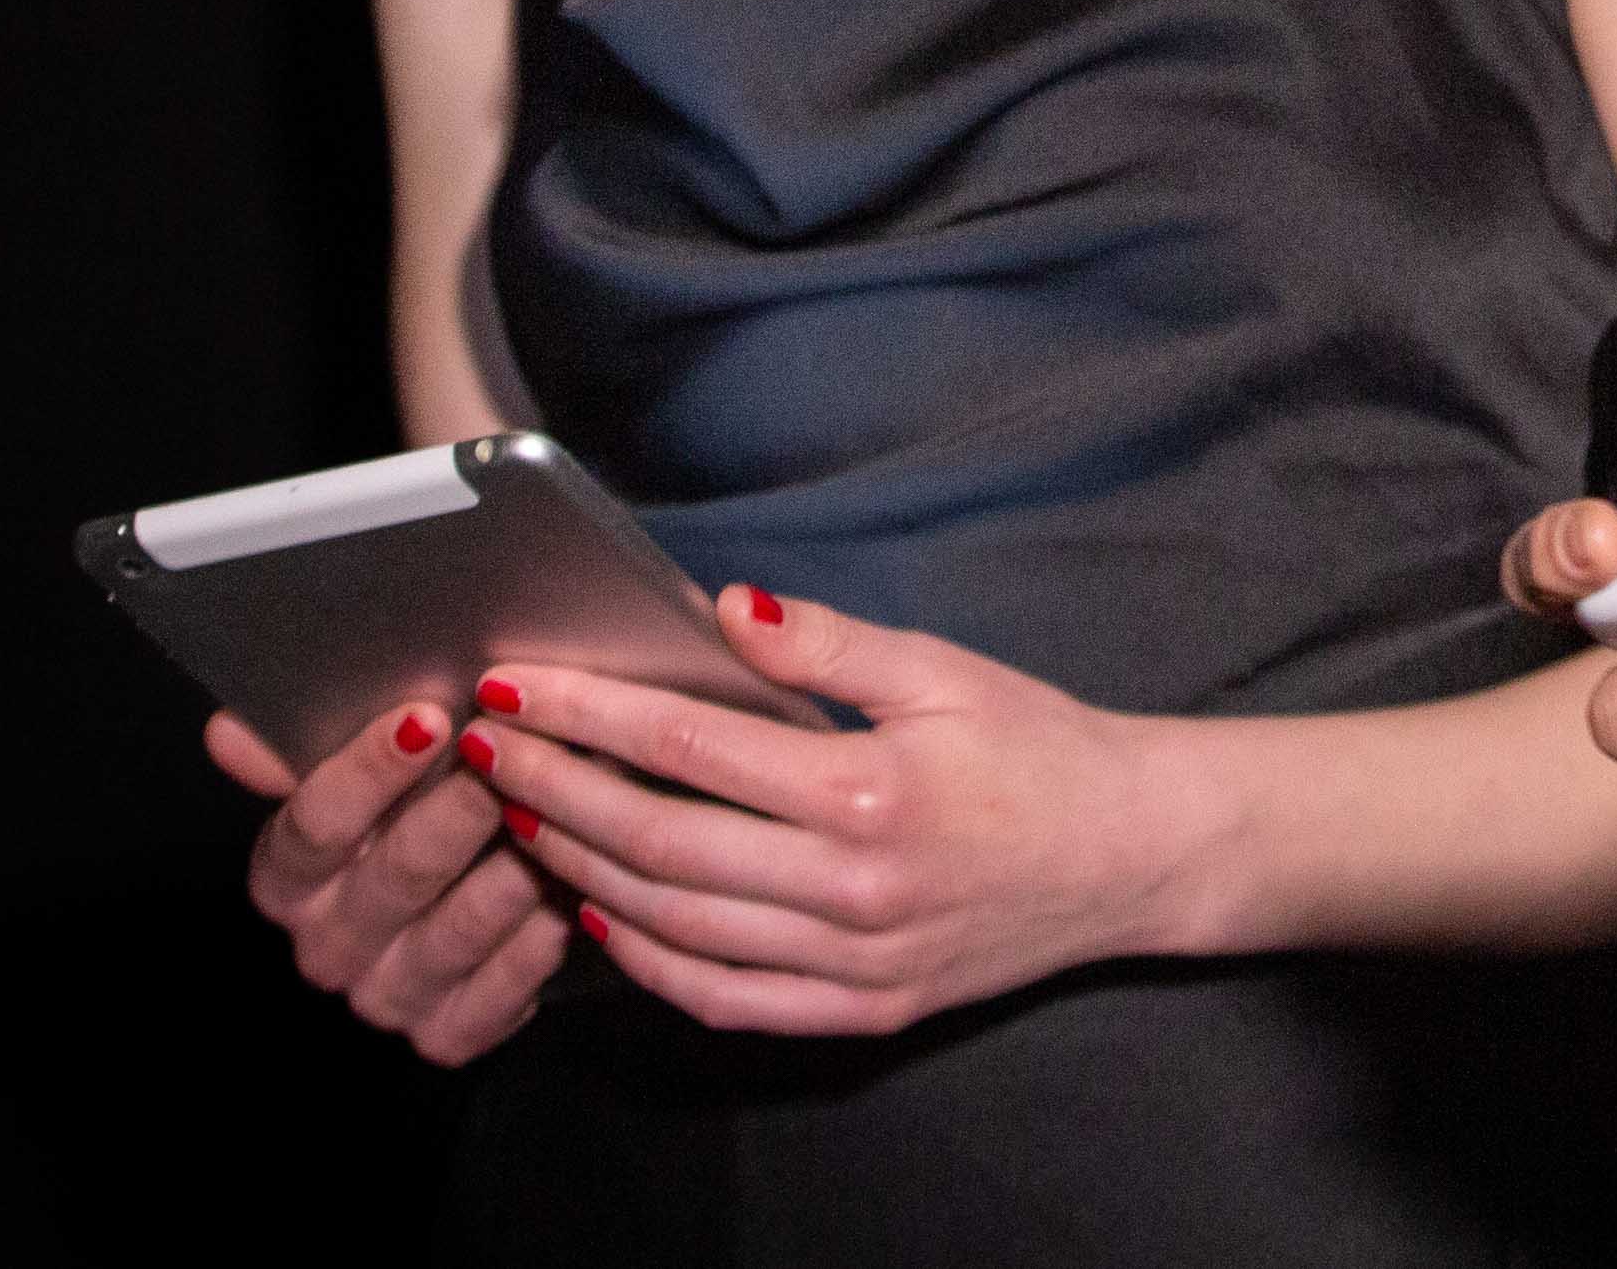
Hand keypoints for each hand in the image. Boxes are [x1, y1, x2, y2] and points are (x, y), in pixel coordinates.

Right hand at [211, 699, 564, 1062]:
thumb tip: (229, 731)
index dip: (370, 770)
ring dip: (516, 866)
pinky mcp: (447, 1035)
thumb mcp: (354, 773)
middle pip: (397, 874)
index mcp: (287, 879)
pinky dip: (542, 936)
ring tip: (560, 812)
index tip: (431, 716)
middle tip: (518, 760)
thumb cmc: (407, 811)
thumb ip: (294, 750)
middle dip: (462, 810)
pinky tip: (576, 891)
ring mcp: (387, 997)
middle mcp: (326, 947)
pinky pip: (502, 989)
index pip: (314, 825)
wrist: (456, 902)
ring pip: (460, 927)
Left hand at [465, 586, 1213, 1037]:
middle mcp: (850, 891)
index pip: (687, 747)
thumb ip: (829, 645)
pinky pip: (724, 1000)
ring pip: (675, 926)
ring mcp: (851, 963)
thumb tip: (725, 607)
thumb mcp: (946, 669)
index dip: (586, 714)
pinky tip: (603, 912)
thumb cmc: (1040, 748)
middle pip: (658, 843)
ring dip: (581, 868)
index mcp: (869, 793)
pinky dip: (648, 962)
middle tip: (484, 748)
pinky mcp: (861, 1009)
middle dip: (554, 788)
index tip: (513, 686)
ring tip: (521, 816)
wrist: (1131, 852)